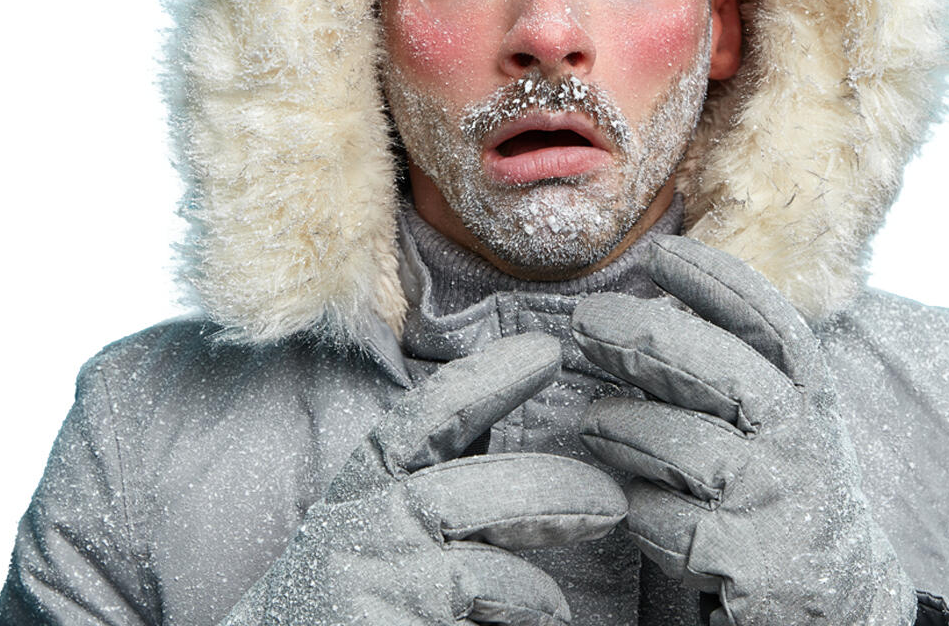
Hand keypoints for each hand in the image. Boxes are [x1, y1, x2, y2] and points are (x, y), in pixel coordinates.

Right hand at [224, 332, 626, 625]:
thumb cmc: (338, 601)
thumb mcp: (370, 529)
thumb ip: (434, 486)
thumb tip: (515, 447)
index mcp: (360, 488)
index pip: (425, 419)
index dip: (487, 379)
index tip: (548, 350)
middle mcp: (357, 532)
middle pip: (462, 494)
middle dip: (545, 491)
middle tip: (611, 502)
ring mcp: (368, 589)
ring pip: (474, 576)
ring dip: (532, 588)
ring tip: (557, 607)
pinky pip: (464, 624)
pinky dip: (507, 622)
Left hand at [572, 236, 915, 625]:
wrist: (838, 595)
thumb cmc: (779, 484)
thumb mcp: (781, 417)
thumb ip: (733, 366)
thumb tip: (648, 304)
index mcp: (810, 395)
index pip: (769, 323)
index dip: (716, 282)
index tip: (660, 253)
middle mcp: (801, 440)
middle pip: (722, 371)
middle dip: (646, 339)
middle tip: (586, 321)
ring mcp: (776, 500)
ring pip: (679, 446)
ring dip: (623, 429)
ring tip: (594, 422)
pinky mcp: (750, 560)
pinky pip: (666, 520)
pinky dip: (640, 511)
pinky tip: (639, 506)